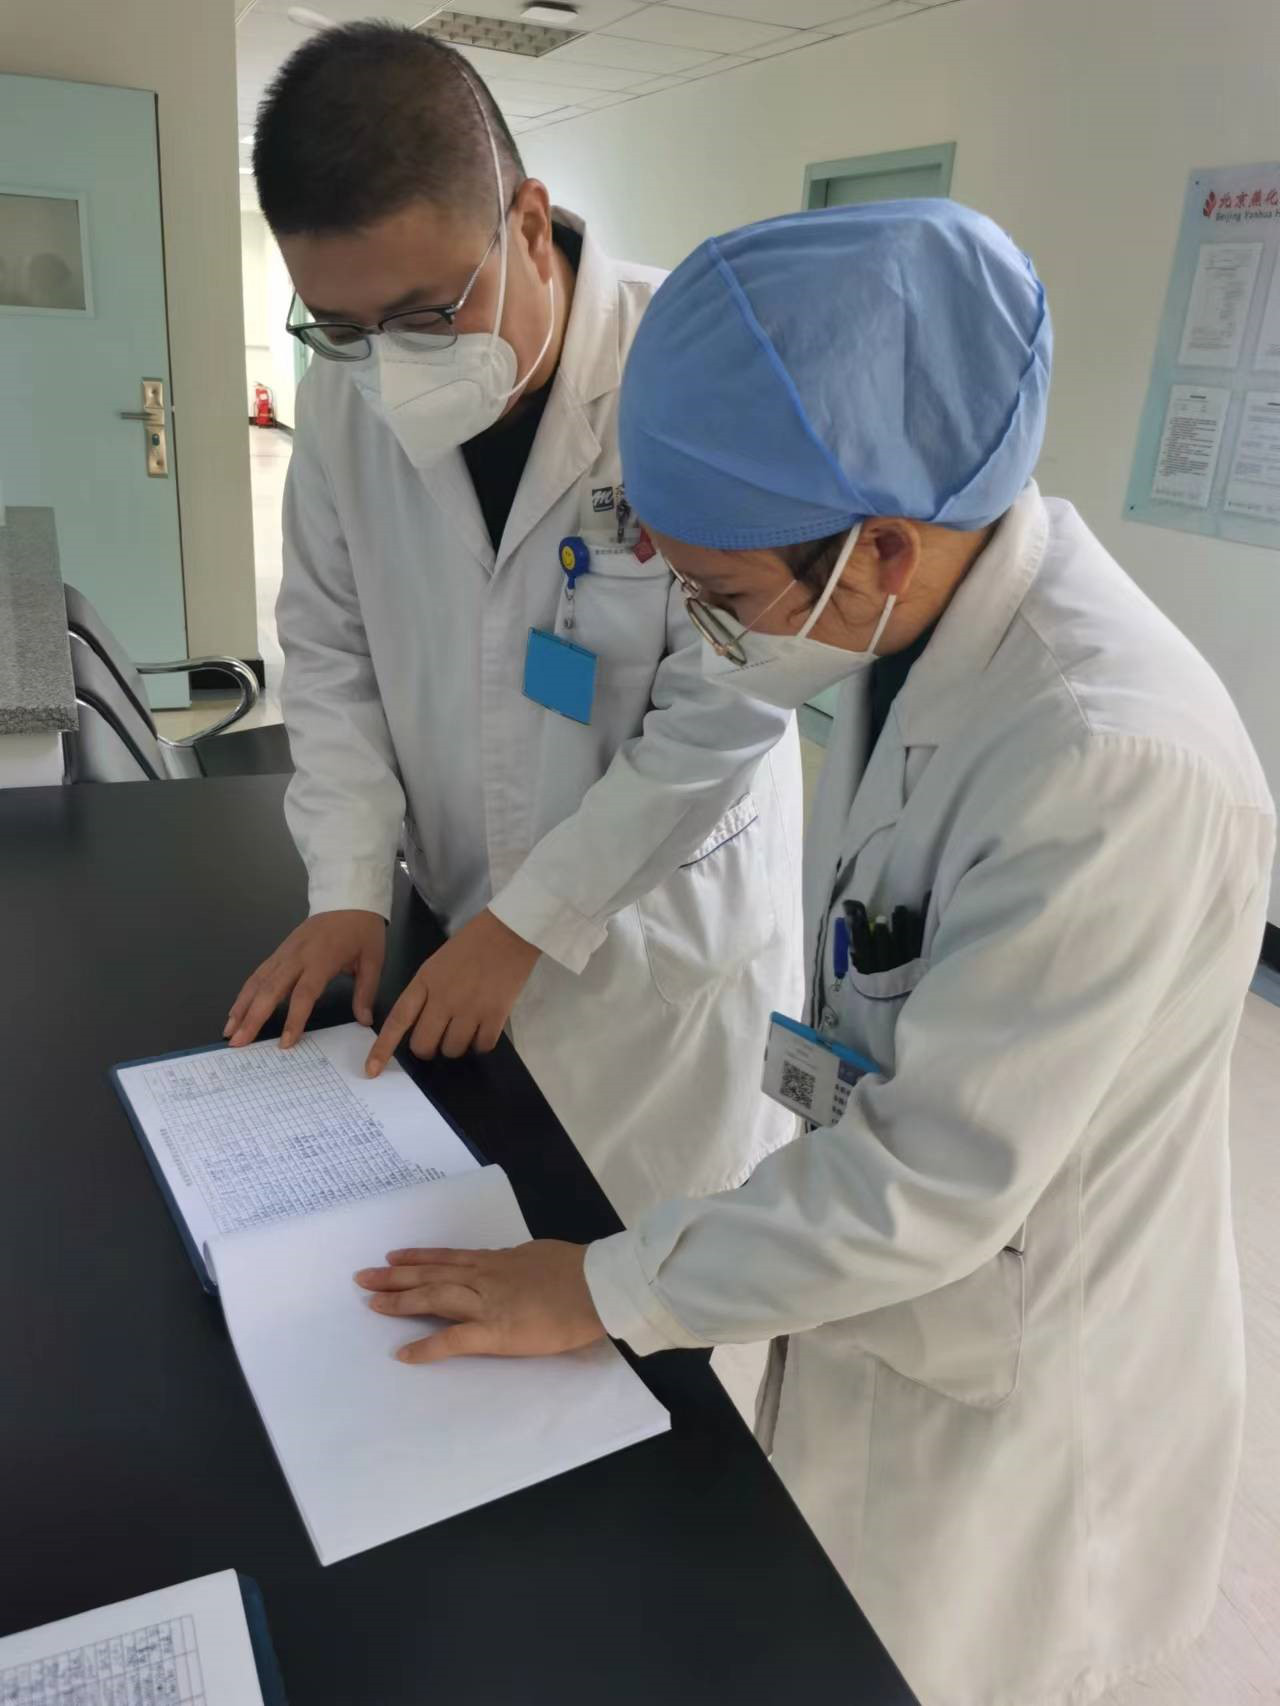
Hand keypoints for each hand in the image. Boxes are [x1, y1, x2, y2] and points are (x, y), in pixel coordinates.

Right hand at [224, 910, 385, 1048]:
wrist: (348, 898)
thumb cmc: (362, 930)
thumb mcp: (373, 960)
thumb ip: (366, 992)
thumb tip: (364, 1021)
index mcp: (322, 960)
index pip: (304, 994)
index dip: (294, 1019)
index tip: (285, 1043)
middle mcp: (297, 956)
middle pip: (270, 989)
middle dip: (252, 1017)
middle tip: (239, 1042)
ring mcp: (285, 952)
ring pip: (257, 981)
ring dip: (241, 1006)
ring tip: (229, 1030)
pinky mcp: (280, 951)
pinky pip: (258, 973)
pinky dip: (245, 992)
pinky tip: (237, 1008)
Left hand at [354, 1240, 604, 1363]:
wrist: (596, 1286)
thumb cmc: (577, 1271)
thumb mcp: (540, 1256)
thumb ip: (520, 1263)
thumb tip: (513, 1266)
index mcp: (497, 1261)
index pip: (449, 1258)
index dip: (419, 1258)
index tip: (394, 1257)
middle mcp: (484, 1277)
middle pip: (431, 1274)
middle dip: (395, 1277)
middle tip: (364, 1277)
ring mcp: (487, 1304)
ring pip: (434, 1297)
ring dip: (400, 1300)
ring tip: (372, 1303)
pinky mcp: (495, 1332)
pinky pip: (453, 1339)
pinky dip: (426, 1346)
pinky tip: (404, 1353)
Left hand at [364, 909, 539, 1074]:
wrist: (508, 933)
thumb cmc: (471, 945)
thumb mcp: (436, 965)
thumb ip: (425, 994)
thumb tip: (422, 1026)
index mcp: (424, 982)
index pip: (398, 1021)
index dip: (383, 1049)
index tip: (372, 1070)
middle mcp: (443, 999)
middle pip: (424, 1044)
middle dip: (428, 1048)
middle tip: (438, 1038)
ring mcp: (469, 1009)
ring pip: (452, 1050)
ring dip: (456, 1045)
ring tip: (466, 1026)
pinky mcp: (495, 1015)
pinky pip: (481, 1046)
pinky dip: (481, 1043)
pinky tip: (483, 1027)